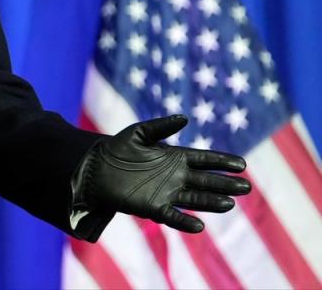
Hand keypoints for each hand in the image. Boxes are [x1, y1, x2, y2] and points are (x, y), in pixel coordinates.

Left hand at [81, 114, 250, 232]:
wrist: (97, 169)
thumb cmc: (118, 149)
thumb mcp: (139, 132)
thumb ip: (161, 126)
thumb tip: (185, 118)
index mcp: (175, 157)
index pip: (204, 159)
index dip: (222, 162)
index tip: (242, 164)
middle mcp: (176, 176)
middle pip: (206, 180)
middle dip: (225, 183)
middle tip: (246, 186)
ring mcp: (167, 193)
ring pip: (195, 198)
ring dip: (211, 202)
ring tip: (229, 204)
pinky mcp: (153, 207)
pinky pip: (173, 216)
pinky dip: (184, 221)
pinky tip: (199, 226)